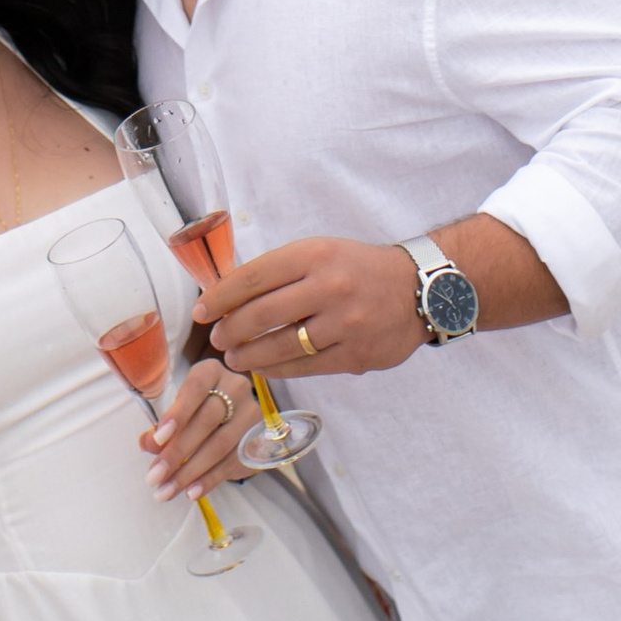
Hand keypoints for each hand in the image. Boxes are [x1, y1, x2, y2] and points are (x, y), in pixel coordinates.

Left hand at [143, 361, 252, 497]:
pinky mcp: (258, 440)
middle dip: (177, 452)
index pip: (195, 387)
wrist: (241, 422)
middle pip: (207, 421)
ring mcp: (251, 414)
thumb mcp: (181, 412)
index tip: (158, 439)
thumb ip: (164, 427)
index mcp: (211, 372)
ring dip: (189, 472)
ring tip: (166, 491)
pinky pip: (231, 462)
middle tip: (154, 476)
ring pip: (219, 445)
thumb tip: (148, 442)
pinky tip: (191, 492)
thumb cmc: (201, 411)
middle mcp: (235, 388)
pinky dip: (209, 479)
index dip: (177, 413)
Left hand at [202, 235, 425, 377]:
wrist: (419, 289)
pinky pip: (305, 367)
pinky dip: (277, 369)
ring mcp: (344, 324)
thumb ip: (280, 271)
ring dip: (248, 355)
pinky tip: (263, 367)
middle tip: (216, 338)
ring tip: (233, 357)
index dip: (220, 297)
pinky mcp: (355, 355)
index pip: (253, 277)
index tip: (201, 310)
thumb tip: (229, 295)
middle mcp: (328, 287)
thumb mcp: (320, 252)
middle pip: (261, 315)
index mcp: (314, 255)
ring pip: (280, 346)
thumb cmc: (358, 268)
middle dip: (229, 330)